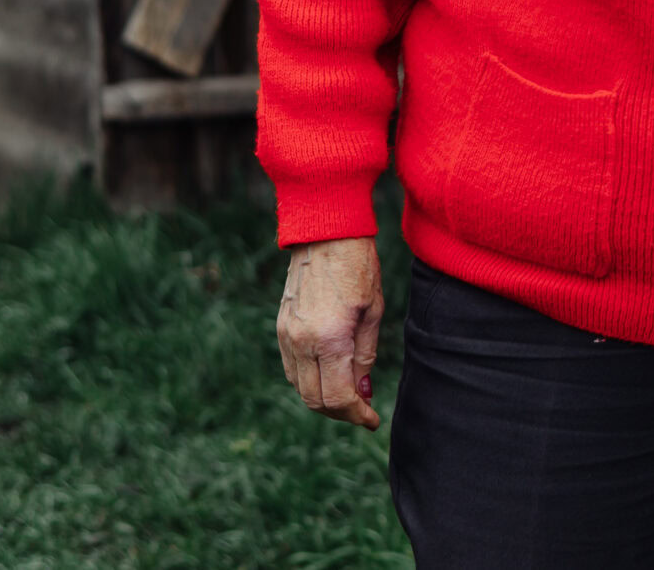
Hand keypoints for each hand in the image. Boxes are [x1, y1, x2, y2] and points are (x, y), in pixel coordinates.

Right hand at [277, 236, 383, 428]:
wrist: (324, 232)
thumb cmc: (357, 265)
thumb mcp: (372, 310)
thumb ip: (365, 354)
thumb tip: (362, 391)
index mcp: (329, 338)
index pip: (339, 397)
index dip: (357, 415)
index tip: (373, 420)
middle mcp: (302, 342)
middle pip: (315, 400)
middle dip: (341, 413)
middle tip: (363, 411)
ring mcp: (286, 335)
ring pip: (300, 388)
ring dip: (323, 399)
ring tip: (348, 394)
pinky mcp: (281, 327)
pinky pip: (291, 369)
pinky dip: (309, 381)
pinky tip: (329, 375)